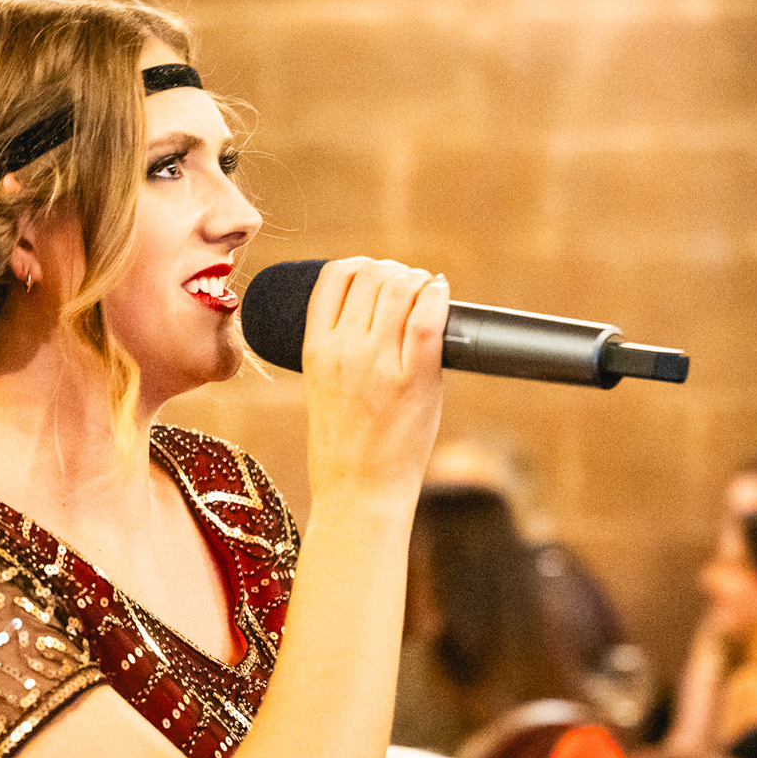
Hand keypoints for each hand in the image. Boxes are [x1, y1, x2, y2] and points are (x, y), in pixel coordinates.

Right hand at [299, 258, 449, 505]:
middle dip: (395, 272)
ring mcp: (379, 363)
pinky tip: (441, 294)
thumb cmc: (345, 445)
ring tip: (427, 292)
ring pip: (400, 287)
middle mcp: (343, 350)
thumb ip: (341, 347)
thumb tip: (380, 308)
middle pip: (371, 275)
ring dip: (418, 280)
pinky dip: (438, 295)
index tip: (378, 278)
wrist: (359, 491)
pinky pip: (428, 317)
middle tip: (410, 287)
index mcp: (315, 349)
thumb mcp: (323, 387)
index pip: (334, 277)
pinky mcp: (415, 379)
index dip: (361, 266)